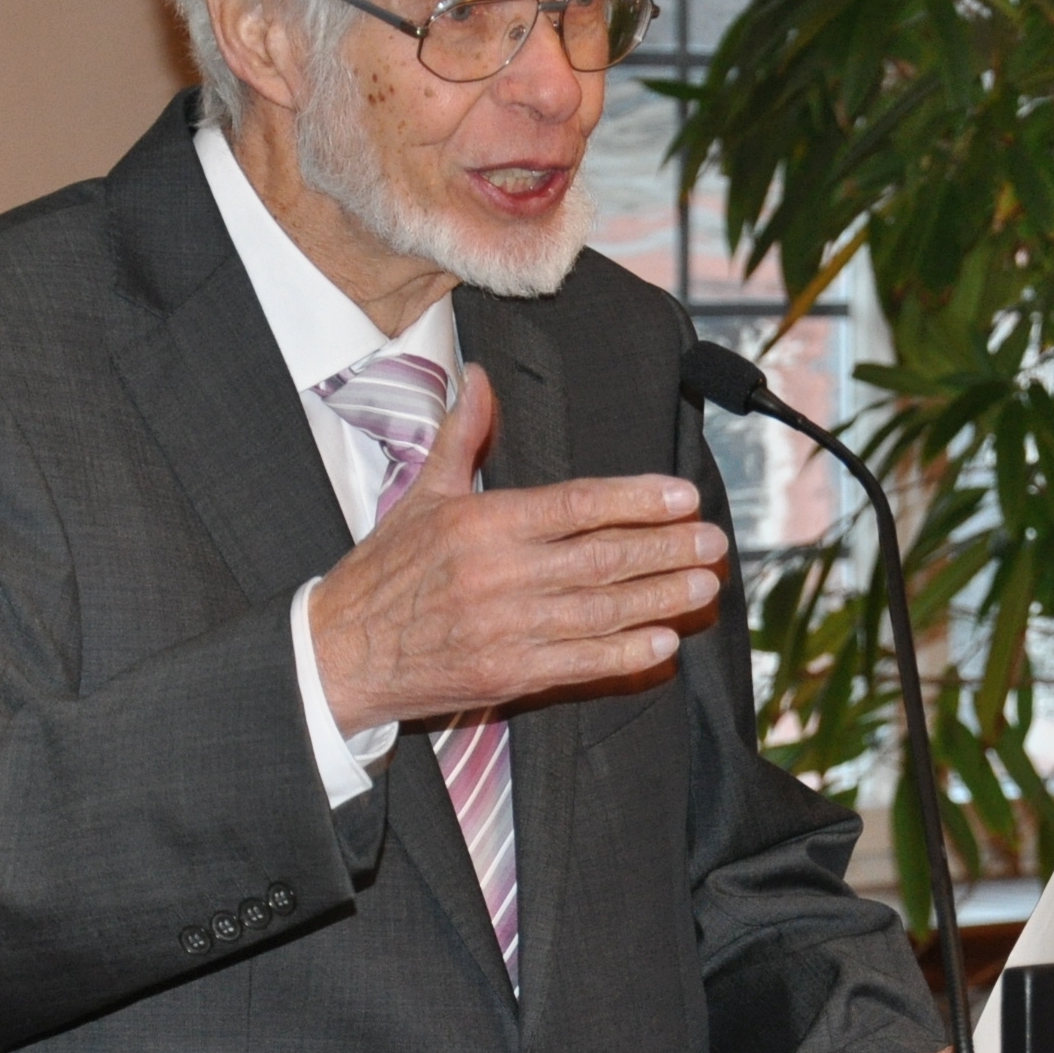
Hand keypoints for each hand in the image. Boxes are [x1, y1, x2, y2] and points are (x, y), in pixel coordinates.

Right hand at [309, 363, 726, 735]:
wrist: (339, 651)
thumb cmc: (383, 572)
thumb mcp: (420, 494)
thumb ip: (460, 435)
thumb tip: (478, 378)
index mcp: (482, 523)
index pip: (576, 505)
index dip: (635, 500)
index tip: (680, 496)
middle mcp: (499, 574)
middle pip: (601, 557)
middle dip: (665, 549)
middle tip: (713, 540)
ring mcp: (505, 628)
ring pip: (599, 611)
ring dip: (659, 598)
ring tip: (703, 585)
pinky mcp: (505, 674)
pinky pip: (578, 663)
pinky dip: (623, 654)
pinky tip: (662, 643)